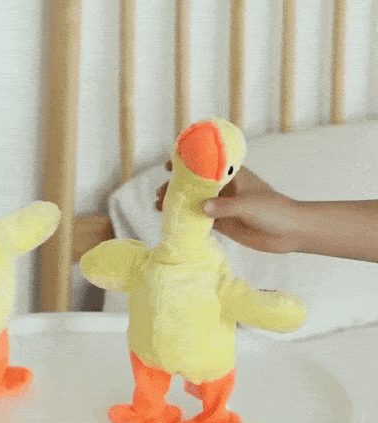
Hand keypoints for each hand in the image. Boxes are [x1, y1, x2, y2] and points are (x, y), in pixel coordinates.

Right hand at [156, 162, 300, 253]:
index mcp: (232, 175)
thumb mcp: (249, 205)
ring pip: (195, 202)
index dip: (187, 162)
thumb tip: (201, 208)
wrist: (290, 232)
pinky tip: (174, 222)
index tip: (168, 165)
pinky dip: (188, 220)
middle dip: (176, 187)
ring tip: (160, 208)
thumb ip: (225, 207)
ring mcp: (222, 206)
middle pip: (195, 184)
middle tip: (161, 195)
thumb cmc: (274, 210)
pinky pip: (201, 220)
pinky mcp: (223, 223)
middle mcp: (224, 189)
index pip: (206, 163)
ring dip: (179, 204)